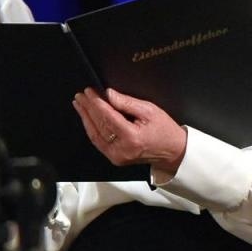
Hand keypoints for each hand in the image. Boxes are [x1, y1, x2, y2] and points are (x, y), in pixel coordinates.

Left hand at [73, 87, 187, 175]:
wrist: (172, 151)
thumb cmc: (164, 130)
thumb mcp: (149, 110)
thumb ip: (127, 102)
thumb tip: (109, 94)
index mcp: (132, 137)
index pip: (108, 117)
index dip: (96, 103)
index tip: (89, 92)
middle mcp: (122, 149)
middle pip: (99, 125)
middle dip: (88, 109)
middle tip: (81, 95)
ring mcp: (117, 156)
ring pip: (95, 135)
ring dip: (86, 118)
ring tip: (79, 104)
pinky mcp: (115, 158)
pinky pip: (98, 142)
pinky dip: (91, 129)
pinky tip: (87, 118)